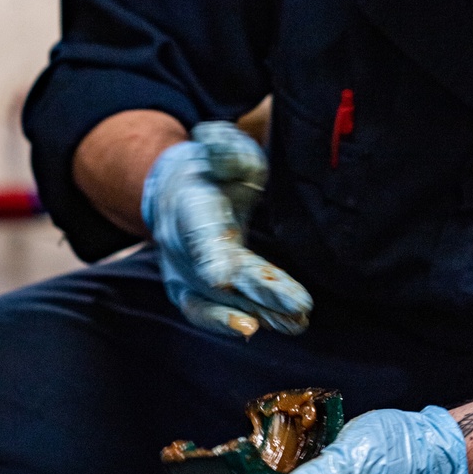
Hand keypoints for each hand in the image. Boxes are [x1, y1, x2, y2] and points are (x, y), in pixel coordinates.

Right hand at [142, 121, 312, 337]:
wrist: (173, 192)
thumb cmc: (210, 170)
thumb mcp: (220, 150)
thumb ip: (225, 150)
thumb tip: (221, 147)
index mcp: (189, 206)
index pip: (199, 234)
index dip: (210, 257)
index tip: (224, 280)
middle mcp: (180, 245)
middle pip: (221, 276)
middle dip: (259, 294)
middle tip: (299, 306)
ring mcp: (183, 273)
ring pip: (219, 300)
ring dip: (259, 313)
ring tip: (297, 322)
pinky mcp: (192, 290)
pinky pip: (208, 314)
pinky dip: (233, 324)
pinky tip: (276, 326)